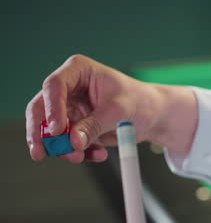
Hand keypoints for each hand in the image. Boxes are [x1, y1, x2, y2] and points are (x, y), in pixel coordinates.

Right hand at [26, 55, 197, 162]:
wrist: (153, 114)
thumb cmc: (140, 101)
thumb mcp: (119, 112)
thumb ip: (94, 125)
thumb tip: (73, 142)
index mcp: (79, 70)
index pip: (55, 86)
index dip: (51, 109)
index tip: (57, 131)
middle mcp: (70, 87)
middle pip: (41, 108)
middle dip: (41, 133)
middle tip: (41, 154)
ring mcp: (70, 108)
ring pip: (51, 131)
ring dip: (63, 147)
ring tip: (82, 157)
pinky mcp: (76, 126)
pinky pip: (67, 143)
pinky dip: (79, 152)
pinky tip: (98, 154)